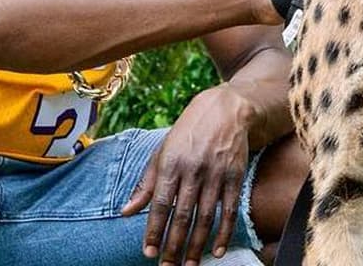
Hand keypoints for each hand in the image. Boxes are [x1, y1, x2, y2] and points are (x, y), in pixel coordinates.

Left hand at [122, 85, 252, 264]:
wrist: (225, 110)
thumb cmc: (187, 134)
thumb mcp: (162, 152)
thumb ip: (145, 184)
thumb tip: (126, 212)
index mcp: (171, 163)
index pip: (160, 204)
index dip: (154, 230)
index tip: (149, 253)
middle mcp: (193, 169)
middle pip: (183, 215)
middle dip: (174, 245)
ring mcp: (217, 173)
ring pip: (206, 217)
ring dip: (197, 245)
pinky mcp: (236, 176)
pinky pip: (229, 210)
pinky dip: (224, 232)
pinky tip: (216, 251)